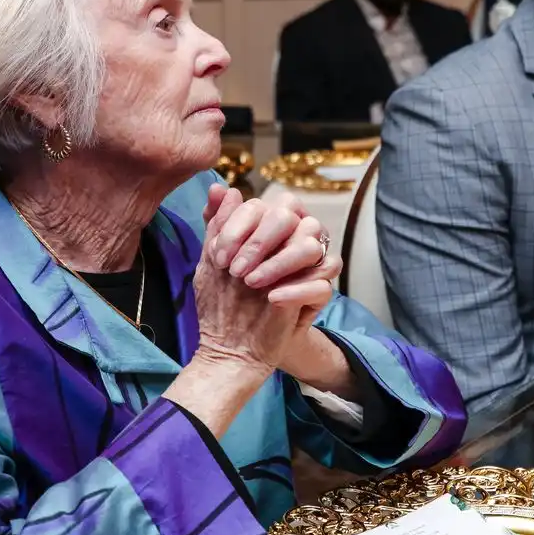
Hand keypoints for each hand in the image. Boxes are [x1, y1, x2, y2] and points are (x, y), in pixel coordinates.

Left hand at [194, 186, 308, 373]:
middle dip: (260, 241)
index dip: (239, 226)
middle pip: (293, 216)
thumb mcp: (211, 262)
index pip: (264, 206)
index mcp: (267, 229)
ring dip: (279, 263)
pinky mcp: (316, 295)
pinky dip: (296, 289)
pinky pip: (322, 284)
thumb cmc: (223, 300)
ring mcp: (307, 267)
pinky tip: (272, 299)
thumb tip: (219, 188)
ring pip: (312, 245)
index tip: (218, 257)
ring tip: (252, 284)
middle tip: (235, 271)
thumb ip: (216, 225)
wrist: (233, 346)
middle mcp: (290, 241)